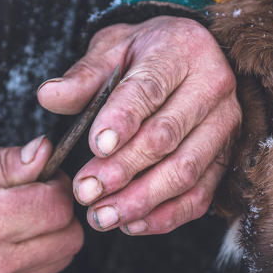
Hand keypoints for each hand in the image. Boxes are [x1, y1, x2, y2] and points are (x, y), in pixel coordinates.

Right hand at [0, 136, 82, 272]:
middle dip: (57, 210)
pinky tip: (2, 243)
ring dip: (46, 236)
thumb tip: (46, 153)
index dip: (57, 184)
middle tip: (32, 195)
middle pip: (67, 239)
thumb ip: (6, 161)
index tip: (43, 177)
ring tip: (12, 219)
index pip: (57, 207)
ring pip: (58, 261)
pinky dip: (30, 259)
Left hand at [38, 16, 240, 234]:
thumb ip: (83, 75)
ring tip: (101, 215)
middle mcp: (212, 86)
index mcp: (180, 50)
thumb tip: (48, 96)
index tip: (95, 146)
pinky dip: (166, 216)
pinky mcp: (224, 156)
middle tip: (85, 191)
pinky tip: (131, 224)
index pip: (149, 88)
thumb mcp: (112, 48)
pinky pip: (200, 194)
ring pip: (185, 171)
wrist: (188, 56)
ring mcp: (223, 124)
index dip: (122, 120)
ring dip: (141, 200)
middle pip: (166, 136)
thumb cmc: (144, 52)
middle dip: (122, 169)